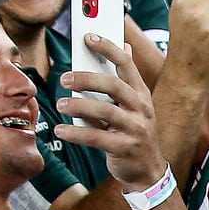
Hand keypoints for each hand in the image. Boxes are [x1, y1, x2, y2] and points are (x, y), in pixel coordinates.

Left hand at [56, 33, 164, 189]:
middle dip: (86, 78)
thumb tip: (125, 48)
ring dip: (78, 106)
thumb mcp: (136, 106)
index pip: (126, 64)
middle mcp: (141, 109)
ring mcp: (135, 129)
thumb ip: (126, 80)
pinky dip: (76, 133)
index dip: (108, 48)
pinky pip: (96, 138)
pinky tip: (61, 131)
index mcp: (141, 94)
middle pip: (114, 85)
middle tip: (64, 79)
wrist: (148, 171)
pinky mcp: (124, 148)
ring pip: (105, 111)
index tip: (88, 37)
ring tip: (60, 105)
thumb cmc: (135, 133)